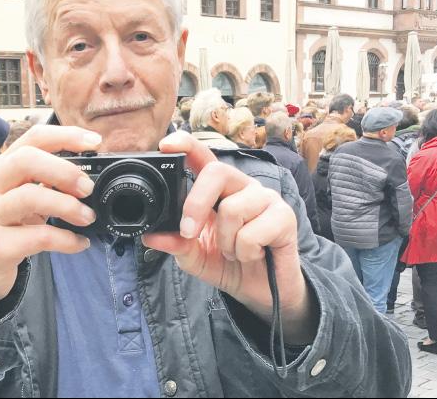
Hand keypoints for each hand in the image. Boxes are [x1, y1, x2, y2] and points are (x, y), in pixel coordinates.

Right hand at [0, 125, 102, 321]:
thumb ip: (49, 182)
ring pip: (29, 197)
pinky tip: (79, 243)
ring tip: (87, 217)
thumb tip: (91, 178)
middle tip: (87, 188)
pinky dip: (66, 239)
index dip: (66, 136)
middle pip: (25, 160)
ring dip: (67, 206)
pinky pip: (37, 237)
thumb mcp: (24, 197)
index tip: (95, 142)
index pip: (34, 138)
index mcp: (4, 169)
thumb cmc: (7, 226)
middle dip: (64, 170)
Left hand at [142, 131, 317, 343]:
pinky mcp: (284, 216)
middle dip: (196, 204)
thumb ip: (176, 245)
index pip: (204, 157)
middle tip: (189, 232)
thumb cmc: (230, 265)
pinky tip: (254, 255)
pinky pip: (252, 232)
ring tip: (234, 252)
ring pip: (233, 208)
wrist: (261, 291)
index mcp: (219, 190)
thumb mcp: (195, 258)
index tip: (166, 145)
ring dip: (226, 242)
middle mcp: (242, 187)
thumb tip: (152, 236)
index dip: (186, 145)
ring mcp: (265, 198)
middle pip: (217, 171)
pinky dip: (245, 252)